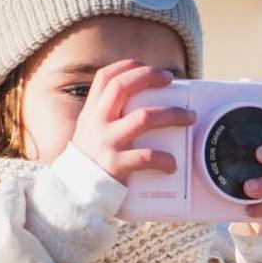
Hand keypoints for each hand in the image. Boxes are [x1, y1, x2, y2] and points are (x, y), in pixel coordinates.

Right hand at [72, 59, 195, 183]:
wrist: (73, 195)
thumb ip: (106, 118)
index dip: (126, 67)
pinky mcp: (116, 165)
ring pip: (143, 118)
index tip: (147, 67)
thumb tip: (140, 105)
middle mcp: (97, 123)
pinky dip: (164, 158)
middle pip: (122, 88)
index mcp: (91, 114)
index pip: (105, 78)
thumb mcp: (89, 134)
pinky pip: (146, 156)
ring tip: (189, 117)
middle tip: (170, 80)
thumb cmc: (89, 163)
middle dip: (149, 77)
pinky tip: (172, 163)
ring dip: (171, 114)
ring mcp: (106, 143)